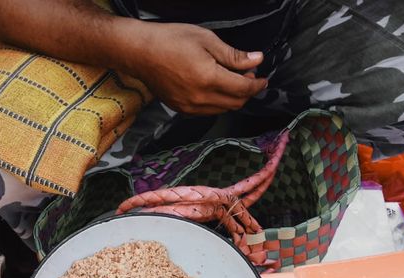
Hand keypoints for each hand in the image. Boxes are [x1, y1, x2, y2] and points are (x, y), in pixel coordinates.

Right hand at [136, 23, 266, 115]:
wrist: (140, 52)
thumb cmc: (170, 40)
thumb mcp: (206, 40)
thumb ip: (233, 55)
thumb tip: (256, 60)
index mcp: (209, 78)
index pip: (243, 89)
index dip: (257, 84)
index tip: (263, 78)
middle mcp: (200, 98)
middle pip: (236, 103)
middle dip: (247, 92)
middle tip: (248, 76)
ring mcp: (190, 107)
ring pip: (222, 110)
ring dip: (233, 98)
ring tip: (231, 80)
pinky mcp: (181, 109)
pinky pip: (208, 111)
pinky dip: (218, 102)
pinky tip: (215, 87)